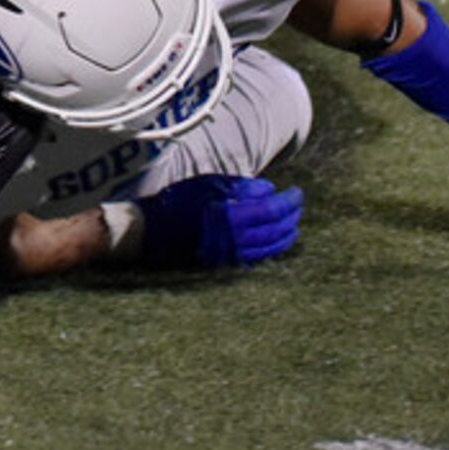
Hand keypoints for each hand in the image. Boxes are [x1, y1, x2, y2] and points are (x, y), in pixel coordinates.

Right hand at [137, 174, 303, 268]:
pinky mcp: (226, 264)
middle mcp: (236, 239)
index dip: (289, 201)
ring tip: (294, 227)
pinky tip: (274, 243)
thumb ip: (241, 187)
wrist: (151, 231)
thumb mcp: (208, 185)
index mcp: (232, 216)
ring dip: (286, 237)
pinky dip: (271, 250)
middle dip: (291, 218)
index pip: (272, 210)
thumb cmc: (178, 202)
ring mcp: (232, 255)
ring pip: (270, 248)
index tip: (297, 193)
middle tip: (298, 208)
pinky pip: (257, 258)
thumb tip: (270, 190)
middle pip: (275, 231)